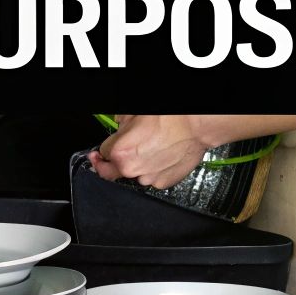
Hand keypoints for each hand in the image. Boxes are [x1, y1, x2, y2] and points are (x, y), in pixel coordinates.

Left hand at [88, 114, 209, 189]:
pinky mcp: (164, 182)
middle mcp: (132, 169)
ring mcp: (149, 178)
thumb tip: (118, 124)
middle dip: (116, 161)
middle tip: (124, 151)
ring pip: (136, 174)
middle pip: (114, 170)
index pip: (102, 154)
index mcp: (119, 152)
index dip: (102, 151)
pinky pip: (153, 177)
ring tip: (151, 149)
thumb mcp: (134, 112)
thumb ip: (120, 121)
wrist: (196, 126)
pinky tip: (161, 156)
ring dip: (138, 165)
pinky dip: (154, 169)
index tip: (99, 153)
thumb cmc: (169, 118)